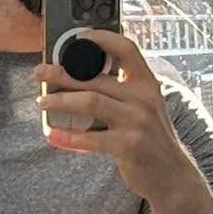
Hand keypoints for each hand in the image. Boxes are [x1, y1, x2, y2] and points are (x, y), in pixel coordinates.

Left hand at [34, 30, 196, 201]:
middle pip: (95, 78)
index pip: (127, 50)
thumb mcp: (146, 109)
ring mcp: (137, 121)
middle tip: (40, 73)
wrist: (172, 177)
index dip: (103, 38)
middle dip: (62, 73)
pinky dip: (68, 137)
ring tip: (42, 102)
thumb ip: (124, 93)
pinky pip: (91, 138)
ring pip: (90, 101)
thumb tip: (83, 80)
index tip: (80, 37)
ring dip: (60, 100)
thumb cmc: (152, 142)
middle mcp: (143, 98)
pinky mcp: (129, 145)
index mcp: (147, 84)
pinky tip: (53, 135)